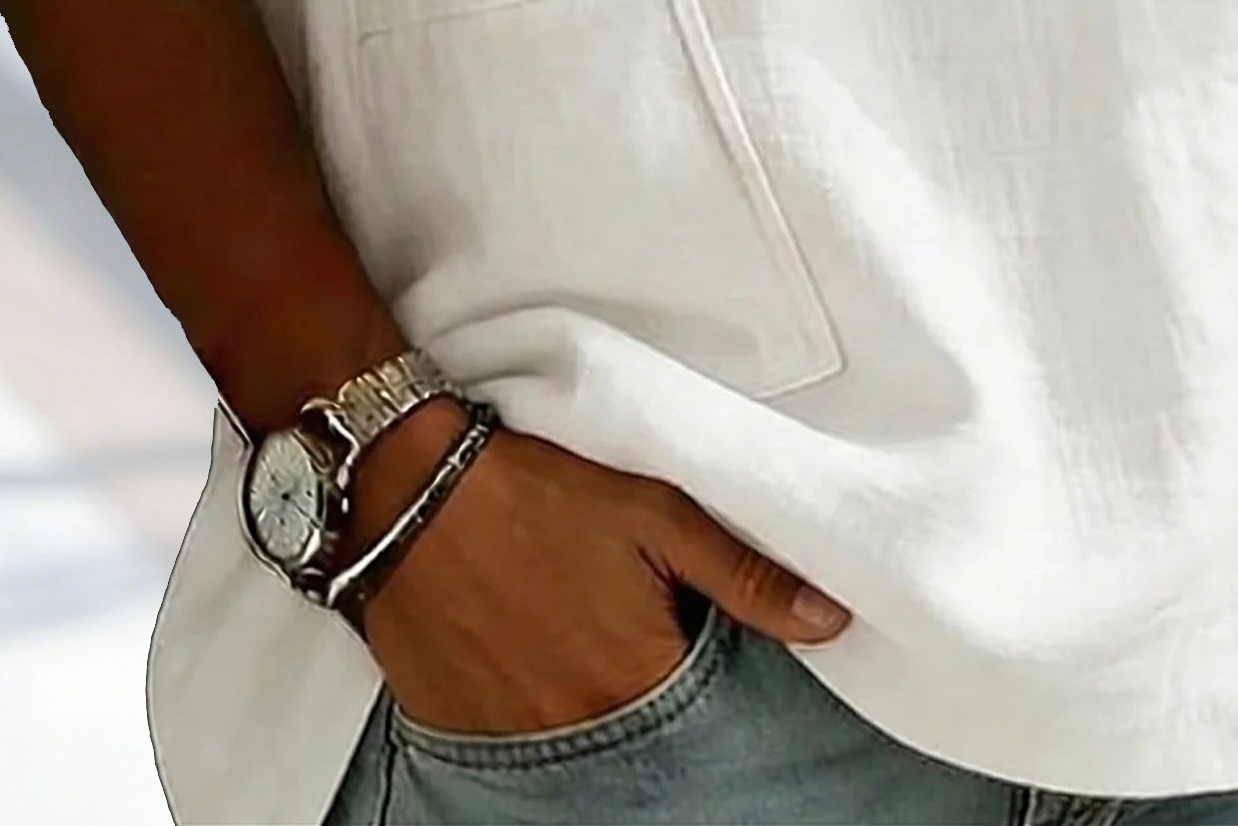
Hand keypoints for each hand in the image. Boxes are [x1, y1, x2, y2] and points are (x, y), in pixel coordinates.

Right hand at [344, 405, 852, 737]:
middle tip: (624, 632)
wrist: (407, 488)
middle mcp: (575, 728)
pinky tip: (532, 657)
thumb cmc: (536, 492)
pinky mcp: (459, 730)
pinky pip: (514, 747)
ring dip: (590, 703)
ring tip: (576, 638)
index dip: (703, 679)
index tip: (689, 642)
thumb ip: (745, 576)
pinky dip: (533, 710)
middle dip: (649, 697)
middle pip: (638, 738)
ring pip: (578, 746)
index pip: (701, 720)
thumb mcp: (654, 513)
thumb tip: (830, 622)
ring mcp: (511, 740)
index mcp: (633, 681)